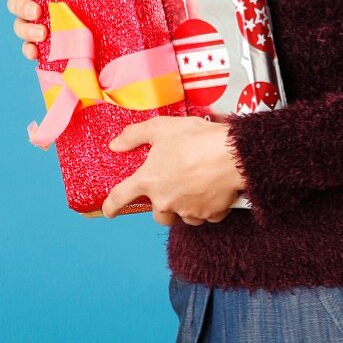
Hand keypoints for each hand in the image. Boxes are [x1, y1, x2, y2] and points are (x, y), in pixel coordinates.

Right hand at [7, 0, 48, 60]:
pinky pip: (28, 46)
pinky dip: (28, 50)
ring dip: (26, 30)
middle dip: (22, 6)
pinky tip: (35, 54)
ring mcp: (38, 23)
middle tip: (37, 13)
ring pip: (19, 24)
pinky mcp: (42, 43)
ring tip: (42, 35)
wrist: (109, 25)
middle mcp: (39, 0)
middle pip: (16, 0)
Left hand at [102, 116, 247, 225]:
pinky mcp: (209, 214)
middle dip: (161, 203)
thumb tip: (115, 144)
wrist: (233, 153)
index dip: (111, 205)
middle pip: (156, 213)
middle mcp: (165, 200)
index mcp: (149, 181)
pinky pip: (204, 215)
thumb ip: (135, 135)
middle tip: (172, 184)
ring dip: (183, 205)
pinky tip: (212, 188)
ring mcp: (187, 210)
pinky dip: (206, 206)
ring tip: (194, 184)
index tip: (109, 210)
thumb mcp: (161, 127)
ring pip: (180, 215)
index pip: (120, 198)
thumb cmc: (197, 138)